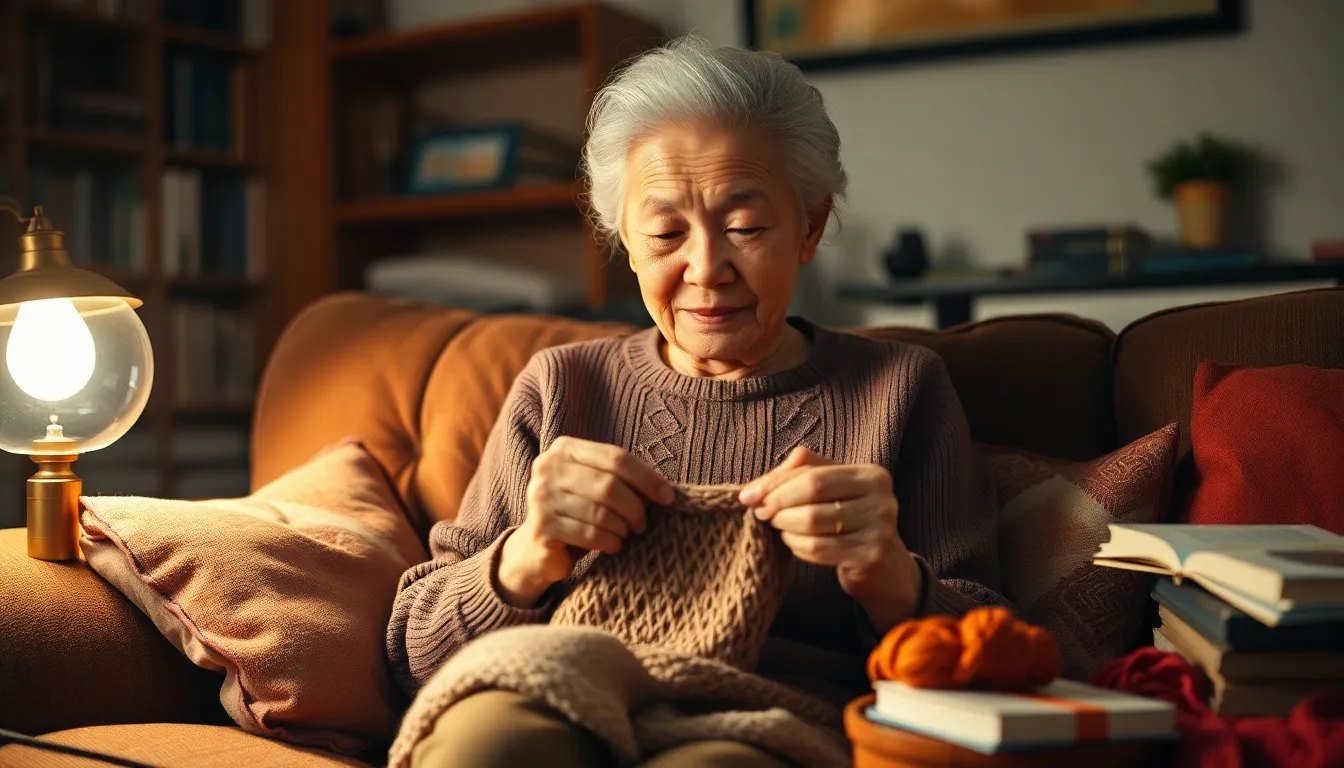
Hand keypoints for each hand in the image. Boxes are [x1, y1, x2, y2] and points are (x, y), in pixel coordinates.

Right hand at [498, 436, 675, 607]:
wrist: (539, 546)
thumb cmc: (578, 511)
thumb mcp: (597, 486)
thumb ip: (622, 479)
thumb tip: (663, 490)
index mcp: (564, 448)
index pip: (615, 457)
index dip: (646, 477)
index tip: (668, 497)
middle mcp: (547, 467)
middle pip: (608, 485)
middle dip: (634, 508)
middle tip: (642, 523)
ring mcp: (540, 497)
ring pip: (600, 513)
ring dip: (621, 528)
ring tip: (623, 533)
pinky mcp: (541, 527)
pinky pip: (590, 534)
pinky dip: (610, 542)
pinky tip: (611, 544)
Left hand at [739, 446, 921, 630]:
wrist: (885, 568)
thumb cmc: (850, 521)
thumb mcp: (833, 489)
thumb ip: (801, 472)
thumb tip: (758, 485)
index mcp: (871, 475)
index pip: (813, 474)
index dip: (776, 484)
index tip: (750, 495)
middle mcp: (881, 499)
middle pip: (812, 494)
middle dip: (778, 503)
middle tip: (761, 513)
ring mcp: (879, 529)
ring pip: (812, 524)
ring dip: (785, 526)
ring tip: (780, 527)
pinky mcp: (869, 556)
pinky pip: (818, 549)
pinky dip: (797, 546)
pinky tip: (795, 543)